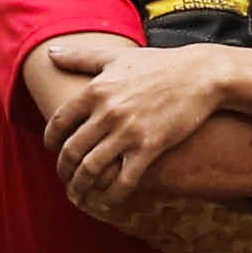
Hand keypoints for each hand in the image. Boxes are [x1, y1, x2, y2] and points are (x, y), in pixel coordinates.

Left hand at [47, 41, 240, 195]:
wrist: (201, 75)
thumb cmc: (159, 64)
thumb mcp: (116, 57)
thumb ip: (81, 57)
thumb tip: (50, 51)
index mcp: (96, 89)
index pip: (59, 122)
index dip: (51, 140)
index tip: (52, 149)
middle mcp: (108, 112)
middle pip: (71, 150)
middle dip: (63, 169)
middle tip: (64, 177)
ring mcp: (128, 131)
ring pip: (92, 169)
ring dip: (80, 186)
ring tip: (79, 194)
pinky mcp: (150, 147)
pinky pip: (123, 180)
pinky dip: (111, 195)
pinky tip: (108, 201)